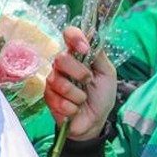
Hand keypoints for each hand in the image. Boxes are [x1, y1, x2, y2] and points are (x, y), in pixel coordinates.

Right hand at [45, 26, 116, 140]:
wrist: (96, 121)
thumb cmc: (102, 96)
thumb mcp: (107, 74)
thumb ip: (99, 55)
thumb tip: (91, 39)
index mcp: (77, 55)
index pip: (70, 34)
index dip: (75, 37)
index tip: (84, 49)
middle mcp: (62, 64)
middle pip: (61, 59)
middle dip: (80, 74)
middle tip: (88, 83)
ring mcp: (53, 80)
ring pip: (60, 82)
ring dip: (78, 95)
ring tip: (82, 100)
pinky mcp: (48, 97)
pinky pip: (59, 100)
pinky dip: (73, 108)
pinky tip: (75, 109)